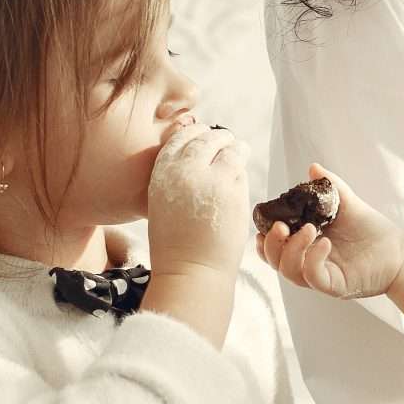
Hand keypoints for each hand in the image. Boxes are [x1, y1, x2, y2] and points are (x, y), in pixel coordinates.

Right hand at [145, 118, 248, 273]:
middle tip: (225, 141)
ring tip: (238, 152)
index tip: (203, 136)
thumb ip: (177, 177)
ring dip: (234, 148)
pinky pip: (240, 166)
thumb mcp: (163, 202)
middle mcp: (183, 169)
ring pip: (228, 148)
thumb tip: (199, 158)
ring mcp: (209, 176)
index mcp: (162, 172)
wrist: (191, 269)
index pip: (181, 137)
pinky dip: (241, 168)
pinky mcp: (231, 186)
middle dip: (218, 138)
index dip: (195, 134)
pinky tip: (239, 175)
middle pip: (206, 138)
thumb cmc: (177, 244)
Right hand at [257, 163, 403, 300]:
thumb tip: (313, 167)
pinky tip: (324, 242)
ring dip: (293, 249)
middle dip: (272, 245)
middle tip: (280, 227)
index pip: (275, 248)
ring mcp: (322, 276)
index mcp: (306, 246)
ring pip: (291, 272)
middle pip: (276, 262)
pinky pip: (315, 278)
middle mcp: (309, 263)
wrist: (399, 251)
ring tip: (309, 228)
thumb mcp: (348, 204)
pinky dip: (313, 259)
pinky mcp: (336, 286)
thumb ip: (330, 186)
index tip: (264, 223)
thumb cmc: (372, 230)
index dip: (264, 239)